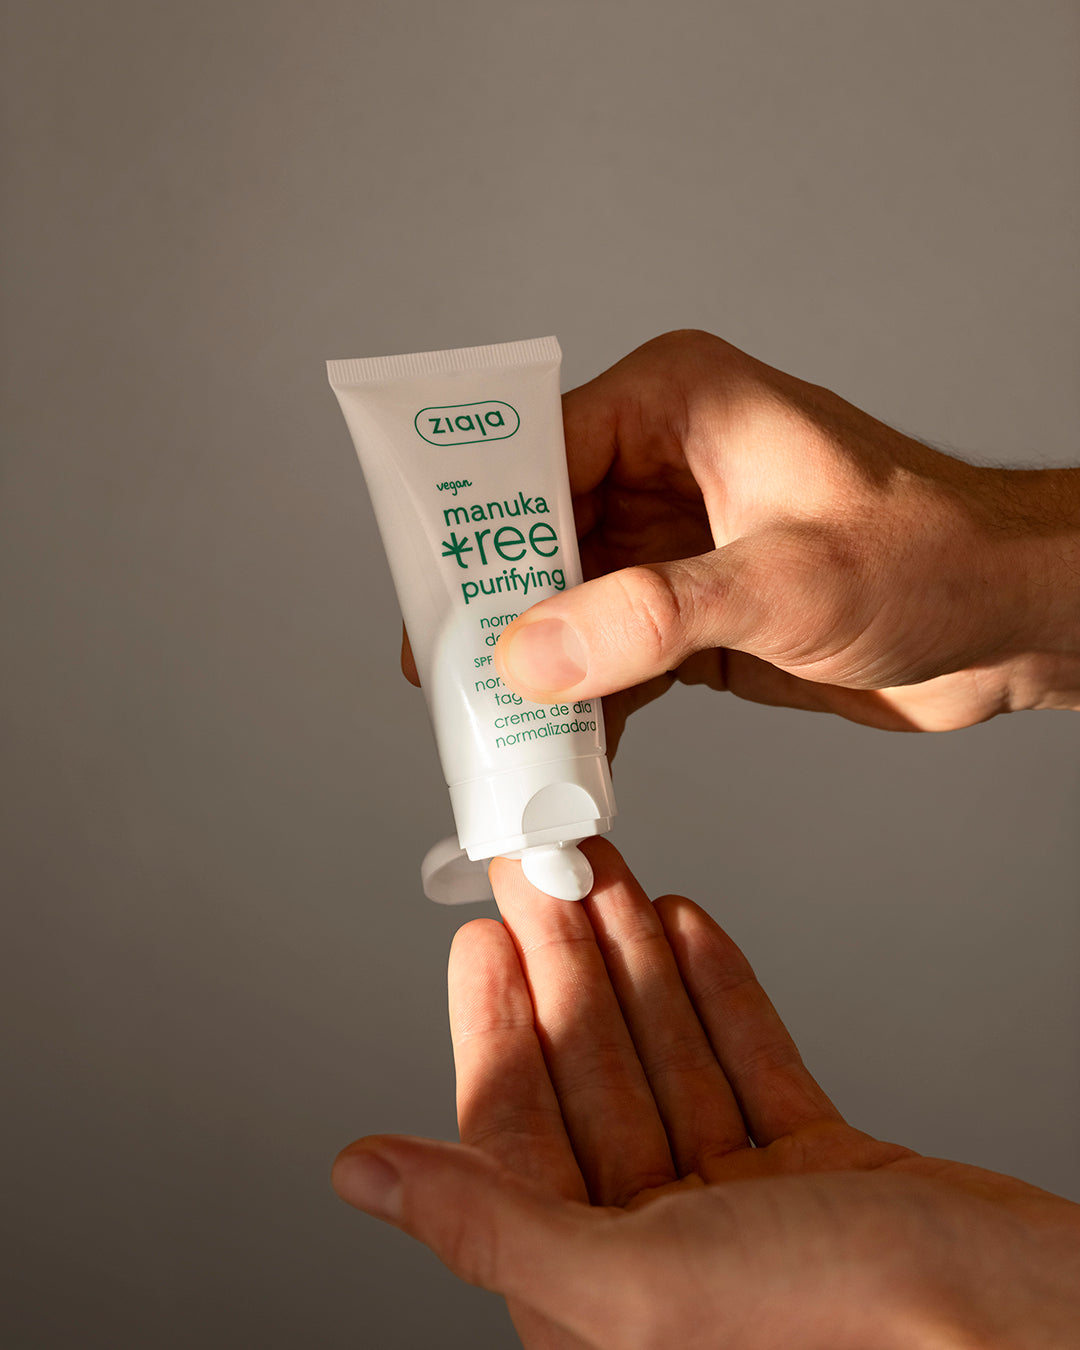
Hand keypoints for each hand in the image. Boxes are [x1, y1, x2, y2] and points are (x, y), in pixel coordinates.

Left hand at [333, 838, 1079, 1348]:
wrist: (1033, 1331)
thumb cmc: (852, 1331)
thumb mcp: (640, 1283)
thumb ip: (496, 1221)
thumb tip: (364, 1174)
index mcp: (600, 1297)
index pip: (519, 1133)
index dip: (498, 1025)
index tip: (484, 937)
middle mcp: (669, 1256)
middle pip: (595, 1078)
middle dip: (568, 965)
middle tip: (545, 873)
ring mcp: (752, 1211)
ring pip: (670, 1058)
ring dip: (637, 964)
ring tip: (608, 877)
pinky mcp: (827, 1172)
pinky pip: (751, 1063)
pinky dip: (718, 993)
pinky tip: (687, 929)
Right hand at [477, 330, 1079, 741]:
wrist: (1003, 623)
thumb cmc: (932, 556)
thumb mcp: (785, 580)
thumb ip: (654, 614)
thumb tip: (531, 652)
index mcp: (676, 404)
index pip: (537, 448)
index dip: (477, 523)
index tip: (436, 598)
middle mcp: (662, 462)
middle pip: (537, 532)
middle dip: (498, 610)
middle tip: (452, 682)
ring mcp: (673, 539)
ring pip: (566, 599)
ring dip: (539, 666)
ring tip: (500, 731)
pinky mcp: (689, 607)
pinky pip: (609, 649)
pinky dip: (588, 698)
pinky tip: (571, 748)